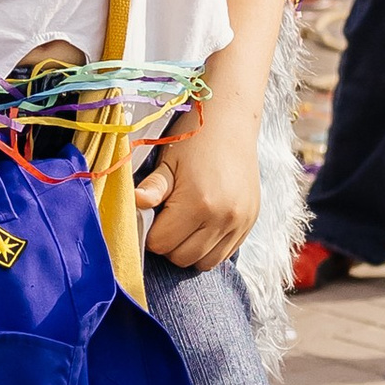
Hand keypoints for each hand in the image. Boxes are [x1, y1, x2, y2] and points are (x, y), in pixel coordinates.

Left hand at [137, 112, 261, 272]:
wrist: (230, 122)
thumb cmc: (192, 140)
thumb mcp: (166, 162)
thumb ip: (152, 189)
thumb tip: (134, 205)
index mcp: (198, 204)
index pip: (161, 244)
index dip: (150, 233)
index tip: (152, 214)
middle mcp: (223, 218)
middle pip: (182, 258)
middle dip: (168, 244)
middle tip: (166, 218)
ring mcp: (240, 223)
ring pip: (204, 262)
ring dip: (188, 250)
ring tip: (184, 224)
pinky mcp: (250, 223)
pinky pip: (224, 254)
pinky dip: (209, 247)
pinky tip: (202, 224)